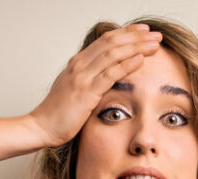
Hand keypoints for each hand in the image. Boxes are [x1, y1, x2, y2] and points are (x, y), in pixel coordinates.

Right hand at [28, 24, 162, 147]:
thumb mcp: (73, 91)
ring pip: (113, 53)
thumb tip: (106, 78)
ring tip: (154, 44)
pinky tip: (141, 59)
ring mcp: (82, 77)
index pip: (105, 41)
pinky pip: (110, 74)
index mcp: (77, 63)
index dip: (126, 34)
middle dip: (136, 36)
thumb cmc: (58, 114)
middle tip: (156, 34)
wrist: (41, 127)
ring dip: (136, 47)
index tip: (144, 31)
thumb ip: (88, 81)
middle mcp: (80, 65)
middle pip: (112, 42)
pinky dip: (127, 65)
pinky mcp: (86, 91)